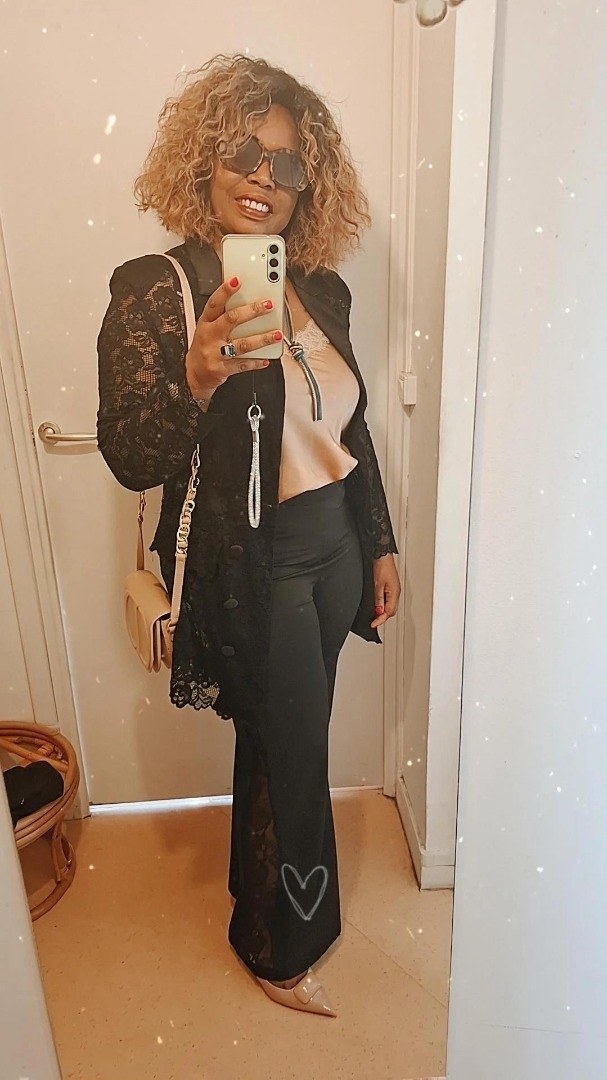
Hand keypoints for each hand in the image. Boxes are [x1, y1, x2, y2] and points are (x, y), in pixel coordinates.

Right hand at [185, 276, 282, 398]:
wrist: (195, 373)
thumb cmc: (205, 346)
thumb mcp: (207, 327)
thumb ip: (223, 314)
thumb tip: (245, 299)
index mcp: (206, 322)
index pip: (214, 303)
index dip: (225, 291)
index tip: (237, 280)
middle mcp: (210, 336)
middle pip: (231, 320)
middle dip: (252, 311)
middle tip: (268, 305)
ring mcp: (216, 353)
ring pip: (242, 344)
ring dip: (262, 339)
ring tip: (276, 334)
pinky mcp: (223, 368)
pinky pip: (243, 364)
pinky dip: (256, 362)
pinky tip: (267, 358)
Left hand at [370, 553, 400, 628]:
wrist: (383, 555)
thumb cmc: (382, 566)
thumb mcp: (377, 585)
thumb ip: (378, 600)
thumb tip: (378, 611)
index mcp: (394, 593)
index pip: (388, 612)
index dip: (380, 620)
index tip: (373, 625)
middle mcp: (396, 592)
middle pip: (392, 611)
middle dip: (383, 618)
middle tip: (374, 622)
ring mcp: (395, 589)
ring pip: (391, 606)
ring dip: (384, 612)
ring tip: (375, 616)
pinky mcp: (392, 586)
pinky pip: (390, 600)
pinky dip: (384, 605)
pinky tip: (379, 606)